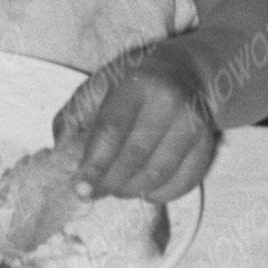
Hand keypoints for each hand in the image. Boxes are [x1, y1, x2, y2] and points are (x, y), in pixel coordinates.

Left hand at [53, 36, 219, 205]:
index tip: (80, 188)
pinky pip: (182, 182)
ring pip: (157, 174)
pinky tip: (144, 190)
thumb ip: (75, 115)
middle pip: (135, 156)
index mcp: (138, 83)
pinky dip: (160, 194)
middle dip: (109, 183)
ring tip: (116, 189)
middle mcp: (170, 102)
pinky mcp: (207, 144)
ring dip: (131, 190)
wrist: (186, 73)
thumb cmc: (133, 83)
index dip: (95, 163)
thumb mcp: (99, 86)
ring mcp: (193, 124)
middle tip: (92, 193)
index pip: (113, 130)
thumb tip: (61, 151)